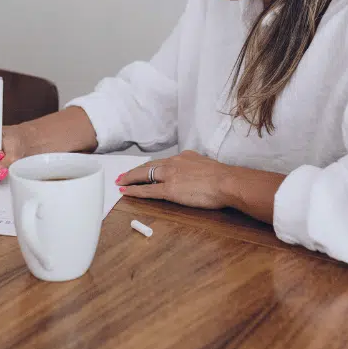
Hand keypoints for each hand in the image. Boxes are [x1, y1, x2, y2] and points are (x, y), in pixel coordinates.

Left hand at [115, 150, 230, 209]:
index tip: (142, 169)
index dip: (149, 166)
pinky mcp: (170, 189)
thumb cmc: (223, 177)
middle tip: (122, 175)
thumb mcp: (206, 165)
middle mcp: (174, 162)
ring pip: (144, 175)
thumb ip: (196, 167)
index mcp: (184, 157)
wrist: (227, 181)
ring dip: (130, 179)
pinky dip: (135, 190)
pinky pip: (147, 190)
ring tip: (120, 182)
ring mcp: (170, 176)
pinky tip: (126, 191)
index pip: (162, 161)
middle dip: (134, 171)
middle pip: (148, 166)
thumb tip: (195, 173)